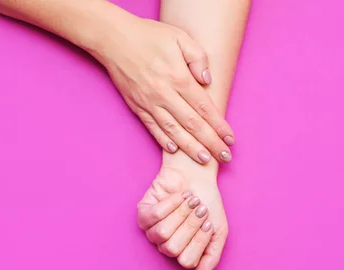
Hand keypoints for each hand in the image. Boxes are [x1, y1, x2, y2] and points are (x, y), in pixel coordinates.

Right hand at [98, 15, 234, 163]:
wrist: (113, 39)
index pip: (204, 107)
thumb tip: (207, 81)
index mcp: (178, 77)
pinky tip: (175, 151)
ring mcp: (149, 102)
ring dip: (190, 147)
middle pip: (192, 123)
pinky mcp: (137, 106)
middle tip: (225, 156)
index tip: (230, 138)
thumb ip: (197, 57)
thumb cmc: (149, 36)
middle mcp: (164, 93)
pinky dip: (163, 140)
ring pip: (173, 130)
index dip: (219, 125)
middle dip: (210, 142)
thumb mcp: (179, 37)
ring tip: (204, 160)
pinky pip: (152, 127)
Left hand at [137, 164, 228, 269]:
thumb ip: (211, 259)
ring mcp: (152, 230)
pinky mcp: (143, 214)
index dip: (199, 241)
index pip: (187, 261)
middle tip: (200, 209)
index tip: (208, 222)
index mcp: (184, 252)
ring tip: (191, 200)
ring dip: (181, 213)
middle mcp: (166, 245)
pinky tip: (180, 196)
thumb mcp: (218, 232)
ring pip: (162, 233)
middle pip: (173, 248)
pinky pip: (154, 216)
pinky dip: (170, 204)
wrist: (199, 176)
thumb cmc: (209, 203)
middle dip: (190, 226)